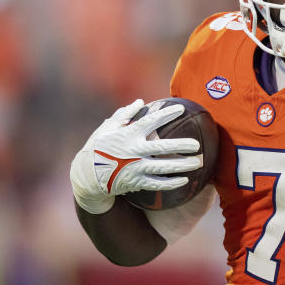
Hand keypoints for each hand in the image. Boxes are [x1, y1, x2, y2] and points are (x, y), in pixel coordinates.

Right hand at [70, 99, 200, 213]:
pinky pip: (157, 184)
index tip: (181, 108)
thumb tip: (140, 101)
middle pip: (162, 147)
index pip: (151, 121)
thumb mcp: (107, 128)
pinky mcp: (136, 182)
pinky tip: (184, 180)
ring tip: (197, 163)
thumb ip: (124, 114)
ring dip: (182, 165)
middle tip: (197, 145)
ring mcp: (136, 168)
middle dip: (181, 145)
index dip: (166, 114)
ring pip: (163, 167)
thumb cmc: (98, 147)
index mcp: (128, 135)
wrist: (86, 175)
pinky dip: (171, 183)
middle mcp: (134, 151)